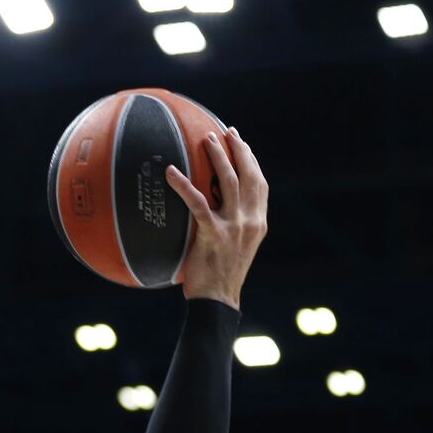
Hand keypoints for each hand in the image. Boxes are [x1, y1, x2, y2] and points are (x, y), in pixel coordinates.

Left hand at [166, 126, 268, 309]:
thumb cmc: (219, 277)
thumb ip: (230, 225)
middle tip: (225, 132)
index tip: (241, 142)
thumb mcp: (233, 247)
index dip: (252, 160)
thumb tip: (210, 208)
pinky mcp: (214, 234)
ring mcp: (234, 226)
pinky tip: (171, 172)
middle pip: (249, 175)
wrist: (218, 300)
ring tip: (206, 139)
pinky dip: (184, 186)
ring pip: (229, 182)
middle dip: (238, 150)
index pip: (260, 184)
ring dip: (218, 157)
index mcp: (258, 222)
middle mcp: (251, 220)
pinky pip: (197, 203)